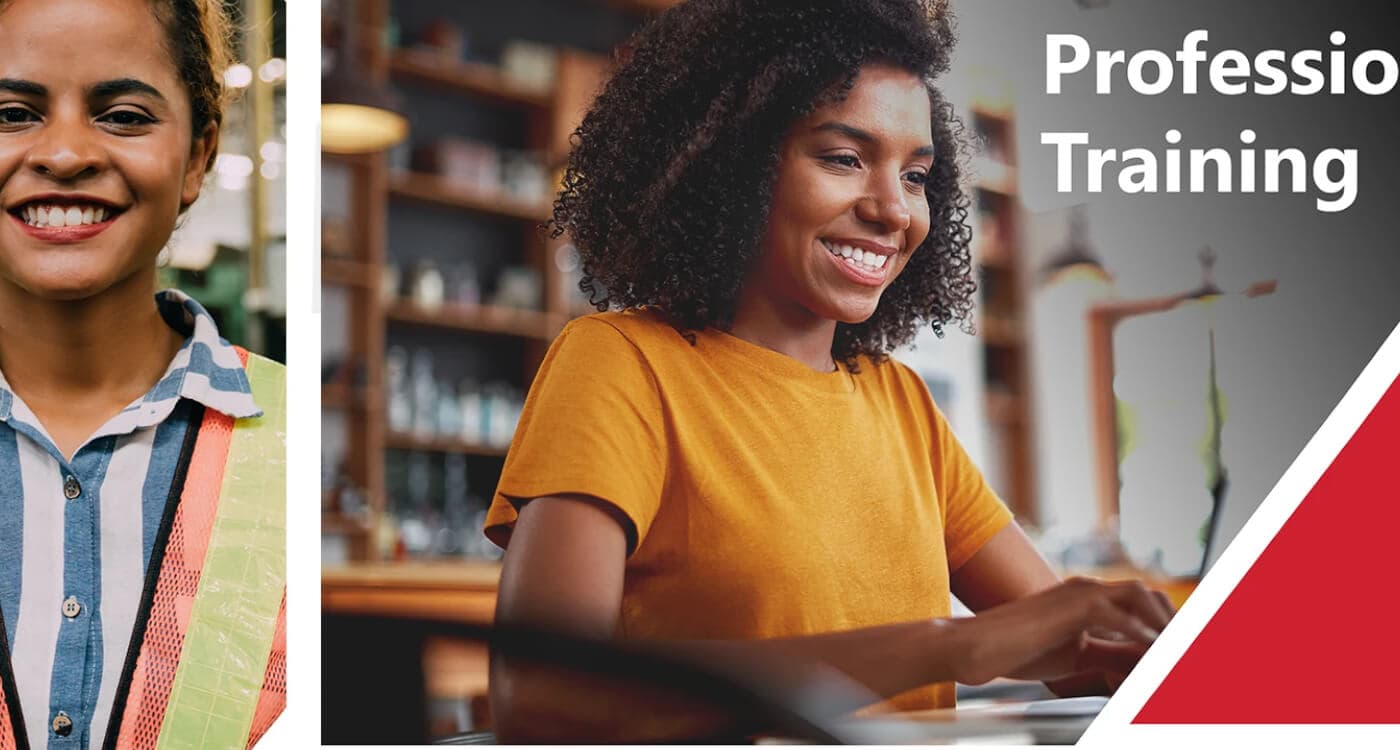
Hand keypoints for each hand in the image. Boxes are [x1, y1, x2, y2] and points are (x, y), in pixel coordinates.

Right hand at [945, 577, 1173, 686]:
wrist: (977, 647)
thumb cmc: (1016, 651)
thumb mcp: (1074, 655)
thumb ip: (1108, 655)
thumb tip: (1139, 666)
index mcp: (1087, 598)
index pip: (1140, 603)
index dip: (1165, 624)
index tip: (1182, 650)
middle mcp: (1087, 588)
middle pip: (1148, 594)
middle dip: (1173, 621)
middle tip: (1190, 651)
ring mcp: (1079, 592)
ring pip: (1140, 596)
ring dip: (1163, 624)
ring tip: (1177, 651)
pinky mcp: (1072, 606)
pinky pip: (1119, 615)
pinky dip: (1141, 632)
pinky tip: (1153, 651)